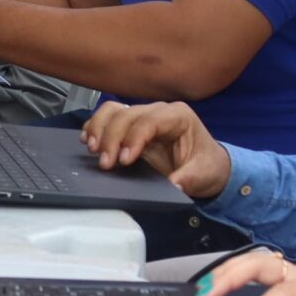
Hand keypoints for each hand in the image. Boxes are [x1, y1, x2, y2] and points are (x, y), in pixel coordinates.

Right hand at [79, 101, 227, 200]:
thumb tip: (173, 185)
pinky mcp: (131, 126)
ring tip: (93, 150)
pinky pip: (108, 117)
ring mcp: (143, 116)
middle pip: (127, 114)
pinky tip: (88, 141)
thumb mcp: (204, 174)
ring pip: (113, 110)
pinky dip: (96, 127)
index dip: (133, 138)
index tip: (124, 160)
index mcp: (179, 117)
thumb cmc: (206, 165)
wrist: (207, 165)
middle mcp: (159, 111)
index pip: (150, 120)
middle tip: (105, 164)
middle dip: (112, 138)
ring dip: (99, 128)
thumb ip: (189, 178)